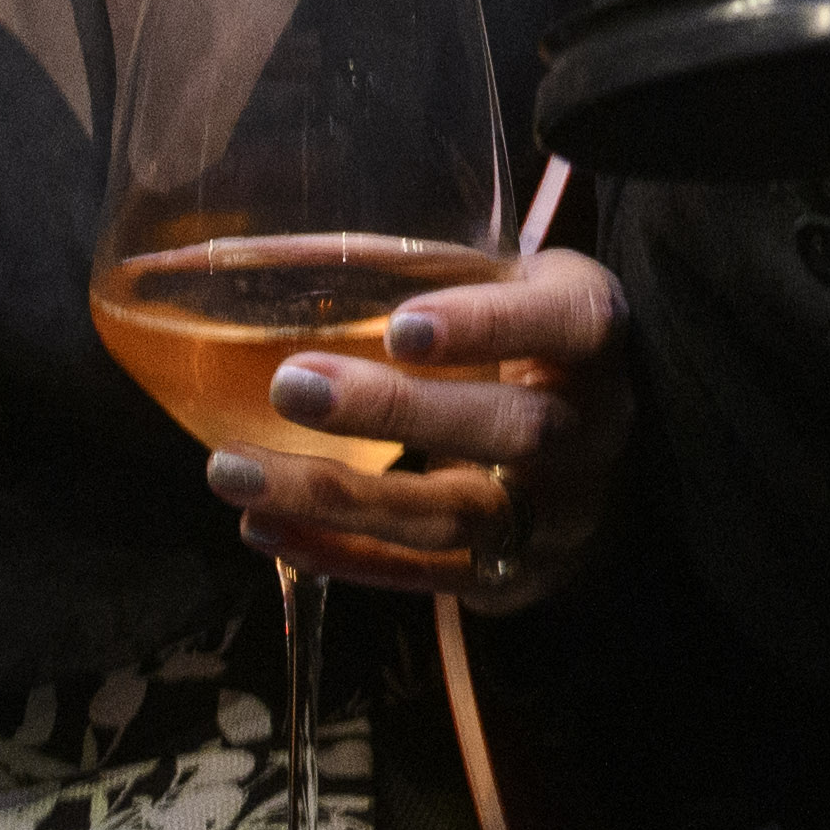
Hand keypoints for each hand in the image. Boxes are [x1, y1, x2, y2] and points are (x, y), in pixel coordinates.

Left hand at [207, 243, 629, 608]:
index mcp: (593, 331)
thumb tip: (258, 252)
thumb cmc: (519, 332)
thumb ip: (414, 268)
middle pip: (513, 429)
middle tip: (291, 385)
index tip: (401, 326)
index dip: (489, 325)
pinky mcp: (514, 576)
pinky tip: (264, 527)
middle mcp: (591, 429)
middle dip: (398, 412)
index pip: (568, 322)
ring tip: (235, 471)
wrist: (590, 441)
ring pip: (454, 516)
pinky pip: (425, 575)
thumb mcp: (497, 279)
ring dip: (337, 498)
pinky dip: (339, 555)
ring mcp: (559, 515)